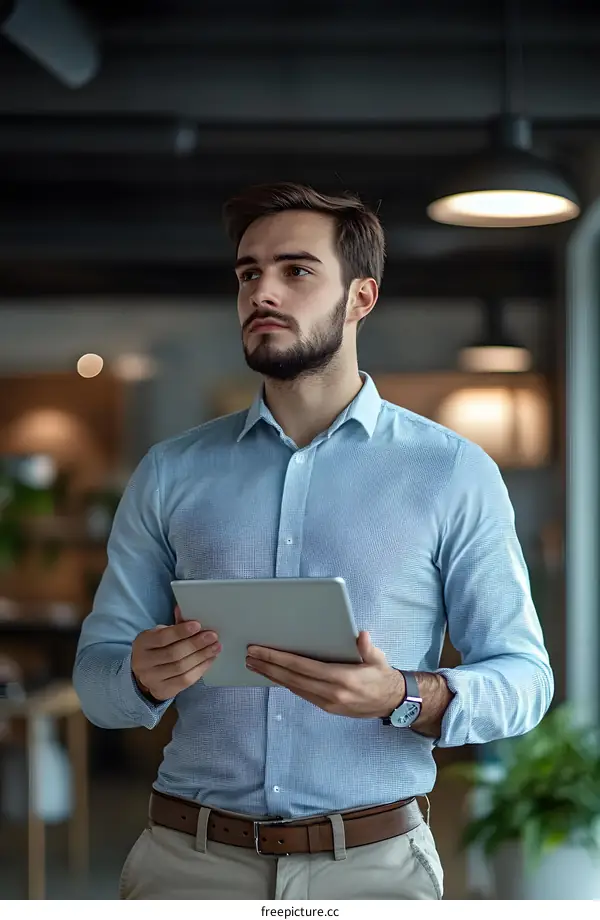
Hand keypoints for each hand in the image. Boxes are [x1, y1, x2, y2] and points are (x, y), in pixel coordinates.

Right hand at [132, 606, 220, 701]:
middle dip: (196, 644)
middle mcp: (143, 662)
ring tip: (216, 647)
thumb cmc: (157, 648)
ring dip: (202, 656)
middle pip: (174, 654)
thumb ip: (174, 625)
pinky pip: (186, 680)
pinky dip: (201, 669)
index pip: (162, 637)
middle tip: (212, 636)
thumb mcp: (160, 634)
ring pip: (181, 668)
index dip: (181, 631)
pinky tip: (210, 659)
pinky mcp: (163, 691)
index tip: (198, 625)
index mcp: (142, 643)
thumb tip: (185, 609)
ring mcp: (152, 679)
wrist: (144, 675)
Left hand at [246, 631, 404, 718]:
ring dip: (273, 676)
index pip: (303, 667)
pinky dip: (286, 683)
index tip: (261, 651)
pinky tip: (275, 675)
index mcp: (342, 679)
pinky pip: (302, 693)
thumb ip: (368, 648)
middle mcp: (332, 693)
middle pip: (292, 679)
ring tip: (255, 665)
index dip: (279, 658)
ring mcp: (328, 702)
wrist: (391, 702)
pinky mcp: (327, 707)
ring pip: (294, 688)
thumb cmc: (382, 675)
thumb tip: (361, 635)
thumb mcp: (379, 659)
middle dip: (268, 667)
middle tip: (249, 657)